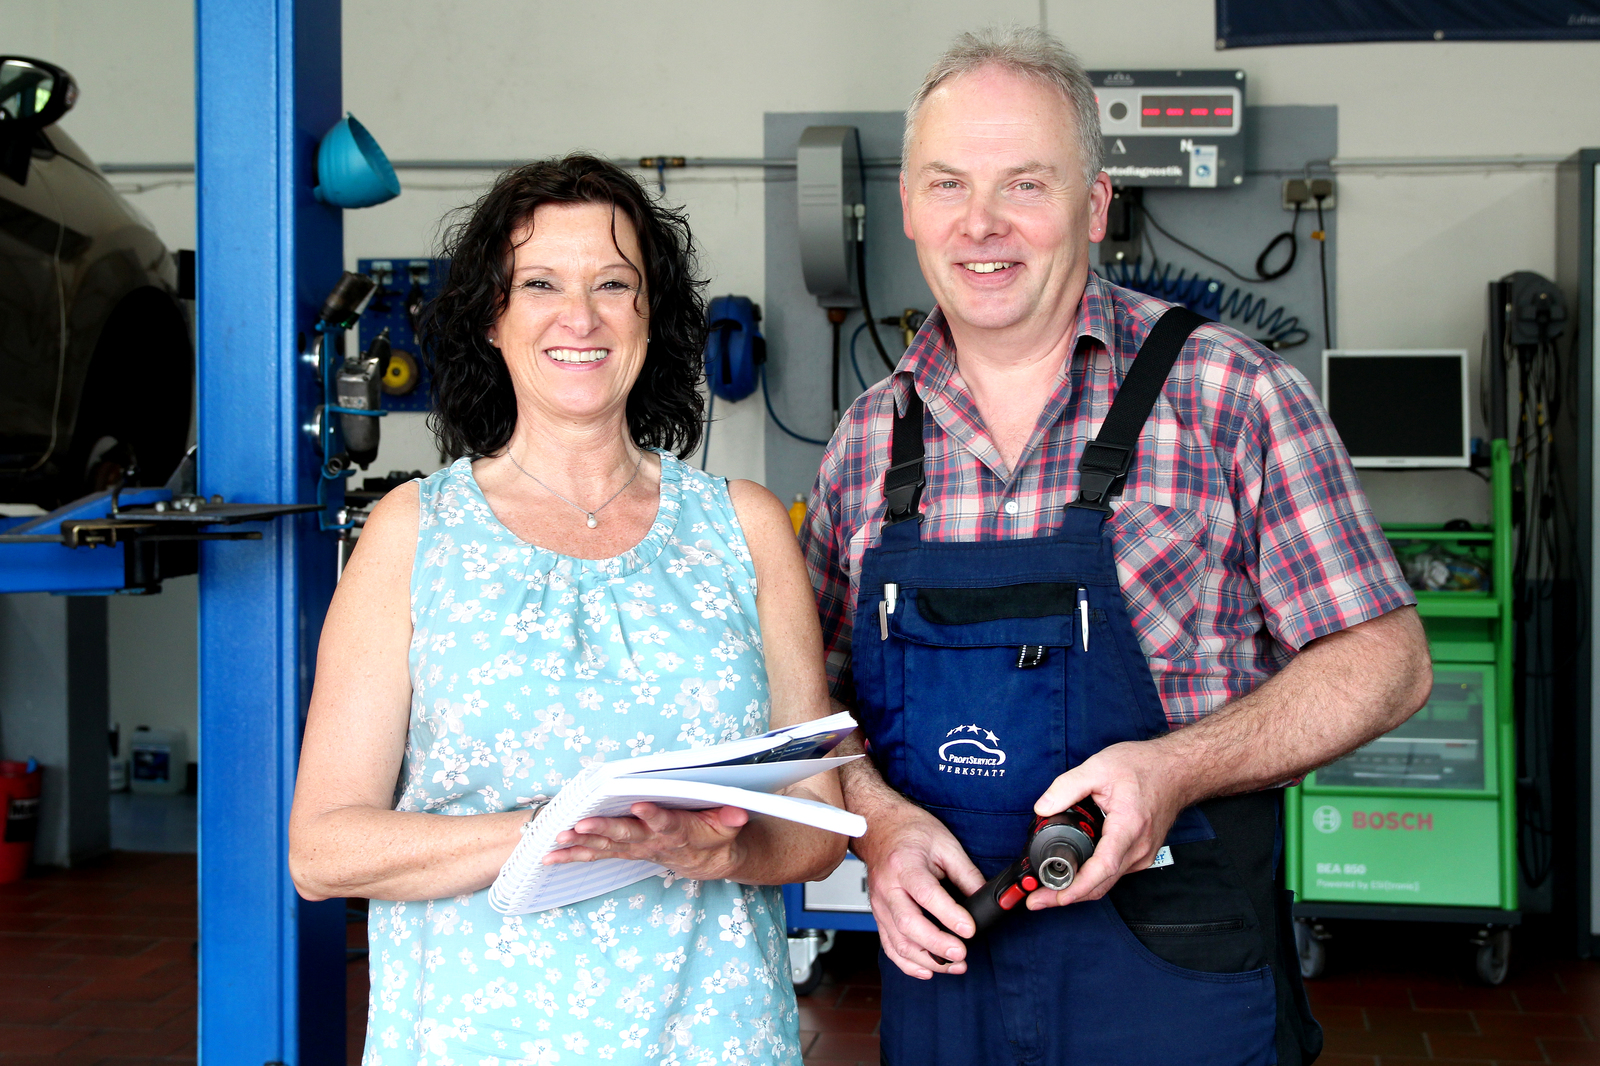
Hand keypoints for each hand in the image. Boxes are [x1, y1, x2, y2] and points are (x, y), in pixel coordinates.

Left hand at [544, 803, 749, 882]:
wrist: (708, 861)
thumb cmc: (717, 835)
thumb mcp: (730, 826)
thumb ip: (731, 817)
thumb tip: (738, 811)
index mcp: (679, 832)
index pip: (666, 823)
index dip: (654, 816)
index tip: (640, 805)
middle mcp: (653, 842)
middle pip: (627, 836)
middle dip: (603, 831)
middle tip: (581, 826)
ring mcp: (636, 849)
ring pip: (606, 847)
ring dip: (580, 845)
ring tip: (557, 840)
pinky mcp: (625, 852)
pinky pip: (596, 854)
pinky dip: (573, 855)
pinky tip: (549, 855)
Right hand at [854, 796, 984, 979]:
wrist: (879, 827)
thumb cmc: (911, 832)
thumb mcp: (945, 843)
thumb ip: (965, 872)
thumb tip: (984, 899)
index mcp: (904, 865)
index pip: (926, 895)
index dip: (949, 915)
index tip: (970, 929)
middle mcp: (887, 887)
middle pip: (908, 924)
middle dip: (936, 945)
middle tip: (962, 954)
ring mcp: (879, 904)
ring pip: (898, 942)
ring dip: (926, 959)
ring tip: (954, 965)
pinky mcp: (879, 915)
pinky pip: (889, 946)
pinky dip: (908, 963)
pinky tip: (928, 970)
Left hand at [1027, 739, 1190, 909]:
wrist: (1176, 770)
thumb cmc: (1144, 767)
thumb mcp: (1098, 767)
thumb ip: (1066, 787)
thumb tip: (1042, 807)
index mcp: (1129, 826)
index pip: (1104, 866)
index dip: (1078, 886)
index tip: (1056, 897)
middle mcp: (1139, 847)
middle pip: (1102, 883)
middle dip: (1068, 896)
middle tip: (1036, 901)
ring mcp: (1143, 854)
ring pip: (1108, 882)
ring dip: (1079, 890)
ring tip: (1047, 891)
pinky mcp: (1141, 854)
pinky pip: (1114, 873)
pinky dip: (1092, 880)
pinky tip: (1072, 877)